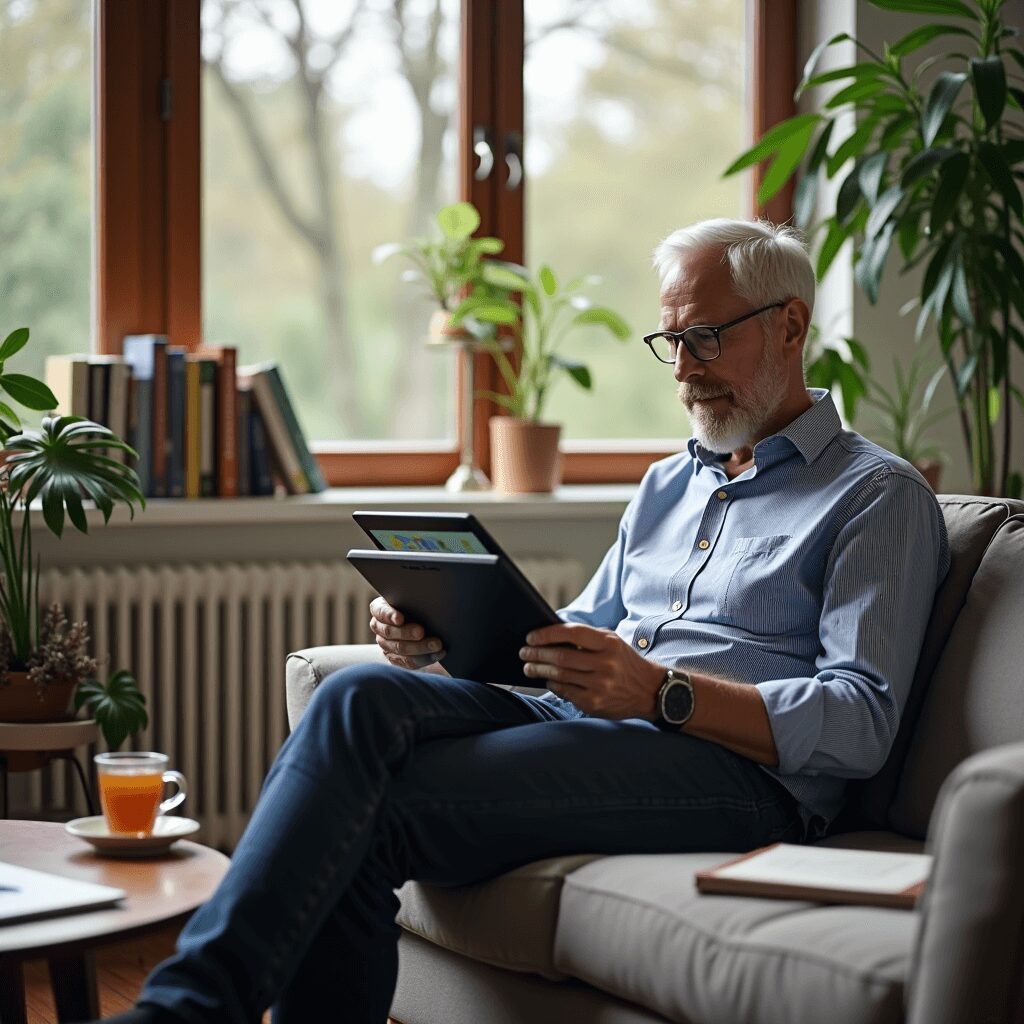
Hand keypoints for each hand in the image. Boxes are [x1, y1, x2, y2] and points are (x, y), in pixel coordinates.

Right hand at [369, 597, 446, 669]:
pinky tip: (438, 653)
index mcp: (379, 609)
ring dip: (420, 648)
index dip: (389, 615)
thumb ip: (413, 597)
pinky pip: (410, 662)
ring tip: (436, 644)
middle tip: (422, 631)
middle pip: (390, 632)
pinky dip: (426, 658)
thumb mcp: (411, 598)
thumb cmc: (414, 604)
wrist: (417, 621)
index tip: (400, 618)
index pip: (380, 611)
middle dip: (407, 633)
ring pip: (400, 649)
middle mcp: (379, 628)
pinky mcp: (397, 659)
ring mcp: (386, 645)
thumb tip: (428, 597)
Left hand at [518, 623, 664, 720]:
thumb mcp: (612, 643)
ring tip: (529, 666)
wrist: (650, 690)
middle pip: (561, 657)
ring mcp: (600, 685)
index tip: (531, 636)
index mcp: (609, 643)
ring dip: (539, 670)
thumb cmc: (624, 662)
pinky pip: (565, 692)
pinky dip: (552, 685)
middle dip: (536, 654)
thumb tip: (550, 633)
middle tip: (523, 652)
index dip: (547, 634)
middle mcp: (605, 664)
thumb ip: (586, 637)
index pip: (571, 633)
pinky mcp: (595, 703)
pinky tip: (547, 680)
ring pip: (559, 675)